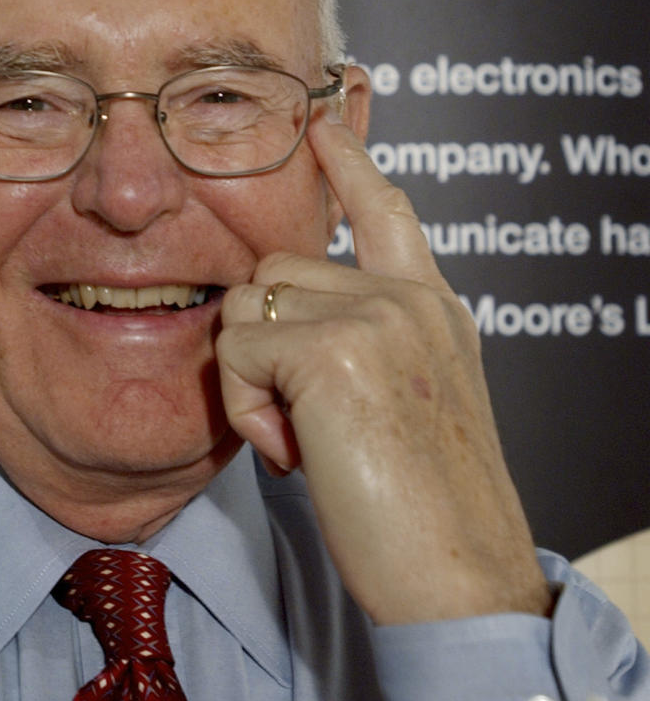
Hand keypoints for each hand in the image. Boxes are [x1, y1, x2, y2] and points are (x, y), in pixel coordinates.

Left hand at [216, 117, 550, 624]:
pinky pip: (238, 352)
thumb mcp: (408, 408)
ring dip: (256, 382)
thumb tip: (285, 330)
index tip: (323, 118)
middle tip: (310, 432)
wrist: (461, 583)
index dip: (350, 162)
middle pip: (276, 270)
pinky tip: (298, 456)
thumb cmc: (427, 518)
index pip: (386, 211)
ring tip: (310, 446)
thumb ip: (364, 351)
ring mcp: (377, 316)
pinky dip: (249, 411)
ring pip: (248, 308)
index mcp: (434, 311)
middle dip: (266, 348)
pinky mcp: (333, 348)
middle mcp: (410, 300)